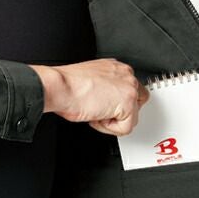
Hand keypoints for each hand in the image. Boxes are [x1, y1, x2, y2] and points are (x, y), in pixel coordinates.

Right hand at [29, 58, 149, 135]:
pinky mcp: (127, 103)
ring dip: (113, 121)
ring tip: (95, 113)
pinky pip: (125, 128)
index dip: (116, 104)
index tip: (104, 108)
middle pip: (138, 103)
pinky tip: (96, 117)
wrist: (60, 87)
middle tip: (101, 113)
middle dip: (120, 113)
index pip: (129, 90)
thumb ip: (105, 88)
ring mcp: (129, 88)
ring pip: (132, 117)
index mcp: (117, 68)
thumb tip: (107, 103)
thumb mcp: (90, 81)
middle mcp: (126, 74)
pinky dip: (109, 128)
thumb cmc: (67, 86)